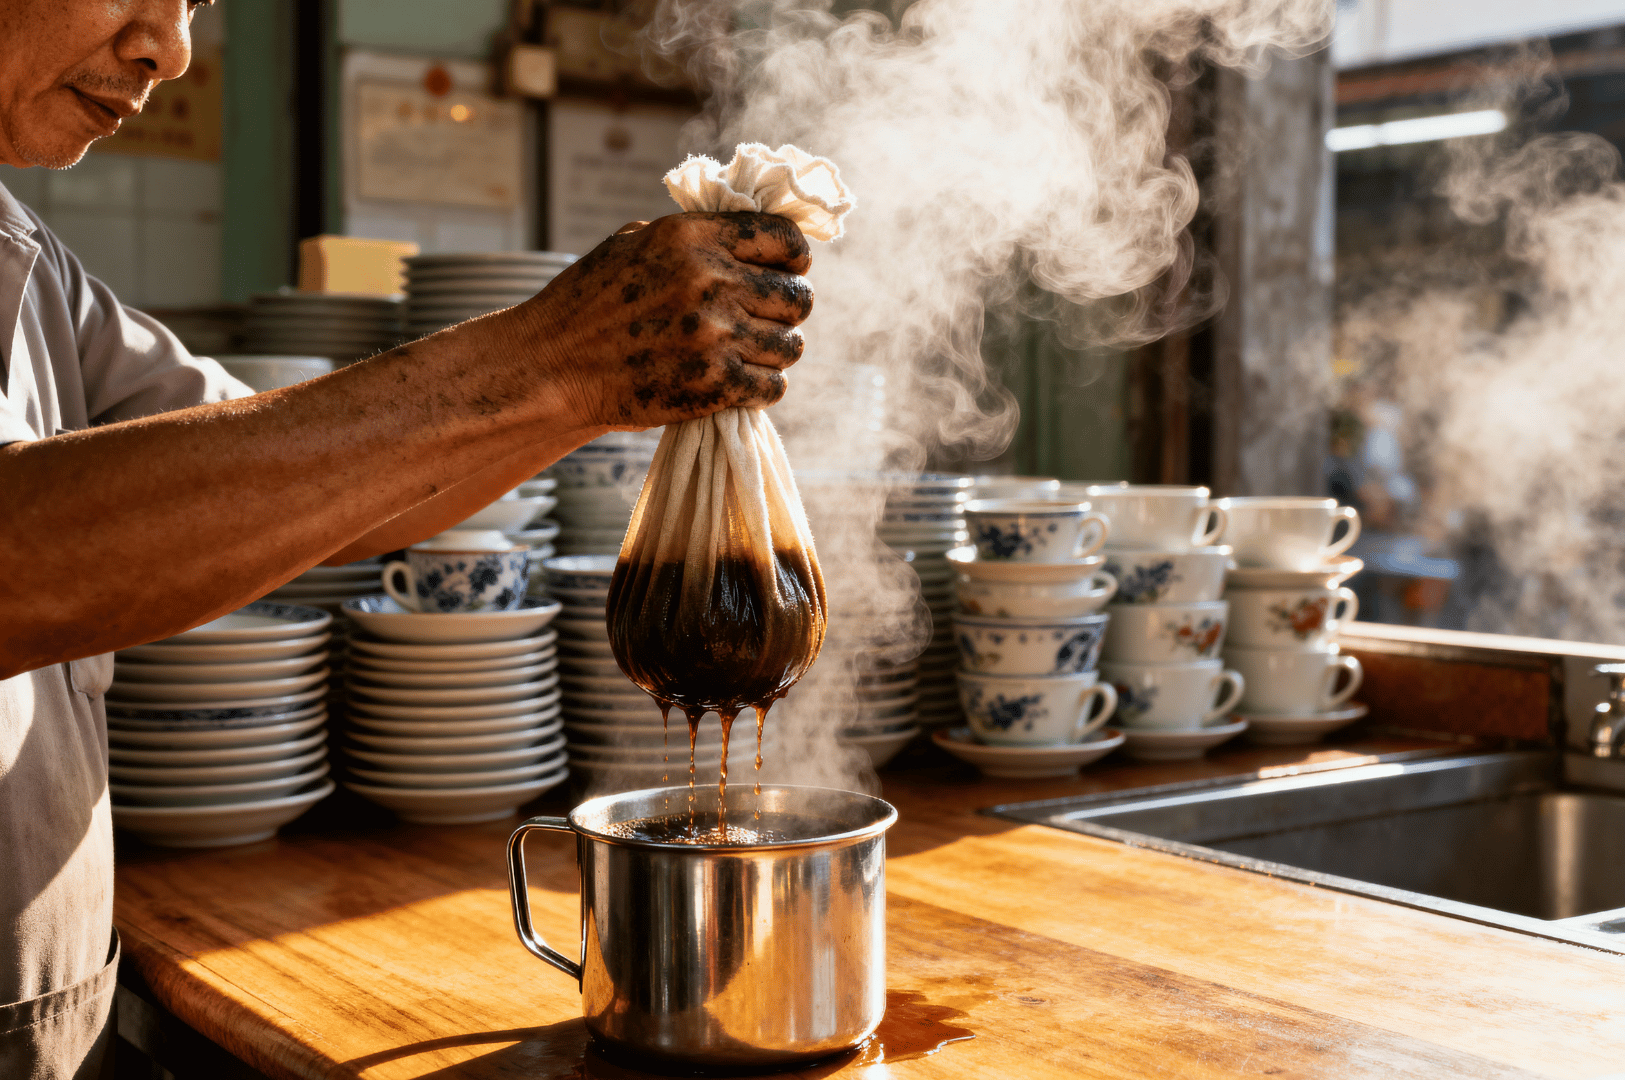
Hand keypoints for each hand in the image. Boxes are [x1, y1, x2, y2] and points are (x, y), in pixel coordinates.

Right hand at [514, 211, 813, 428]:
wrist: (550, 368)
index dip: (794, 257)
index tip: (787, 270)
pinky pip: (774, 385)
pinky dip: (762, 386)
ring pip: (791, 345)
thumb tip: (748, 237)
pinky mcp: (714, 384)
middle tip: (764, 319)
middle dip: (786, 309)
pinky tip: (738, 381)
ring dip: (775, 351)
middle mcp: (710, 281)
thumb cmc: (587, 304)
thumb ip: (693, 238)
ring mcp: (715, 335)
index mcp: (692, 238)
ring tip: (748, 352)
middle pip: (798, 297)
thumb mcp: (633, 244)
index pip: (785, 237)